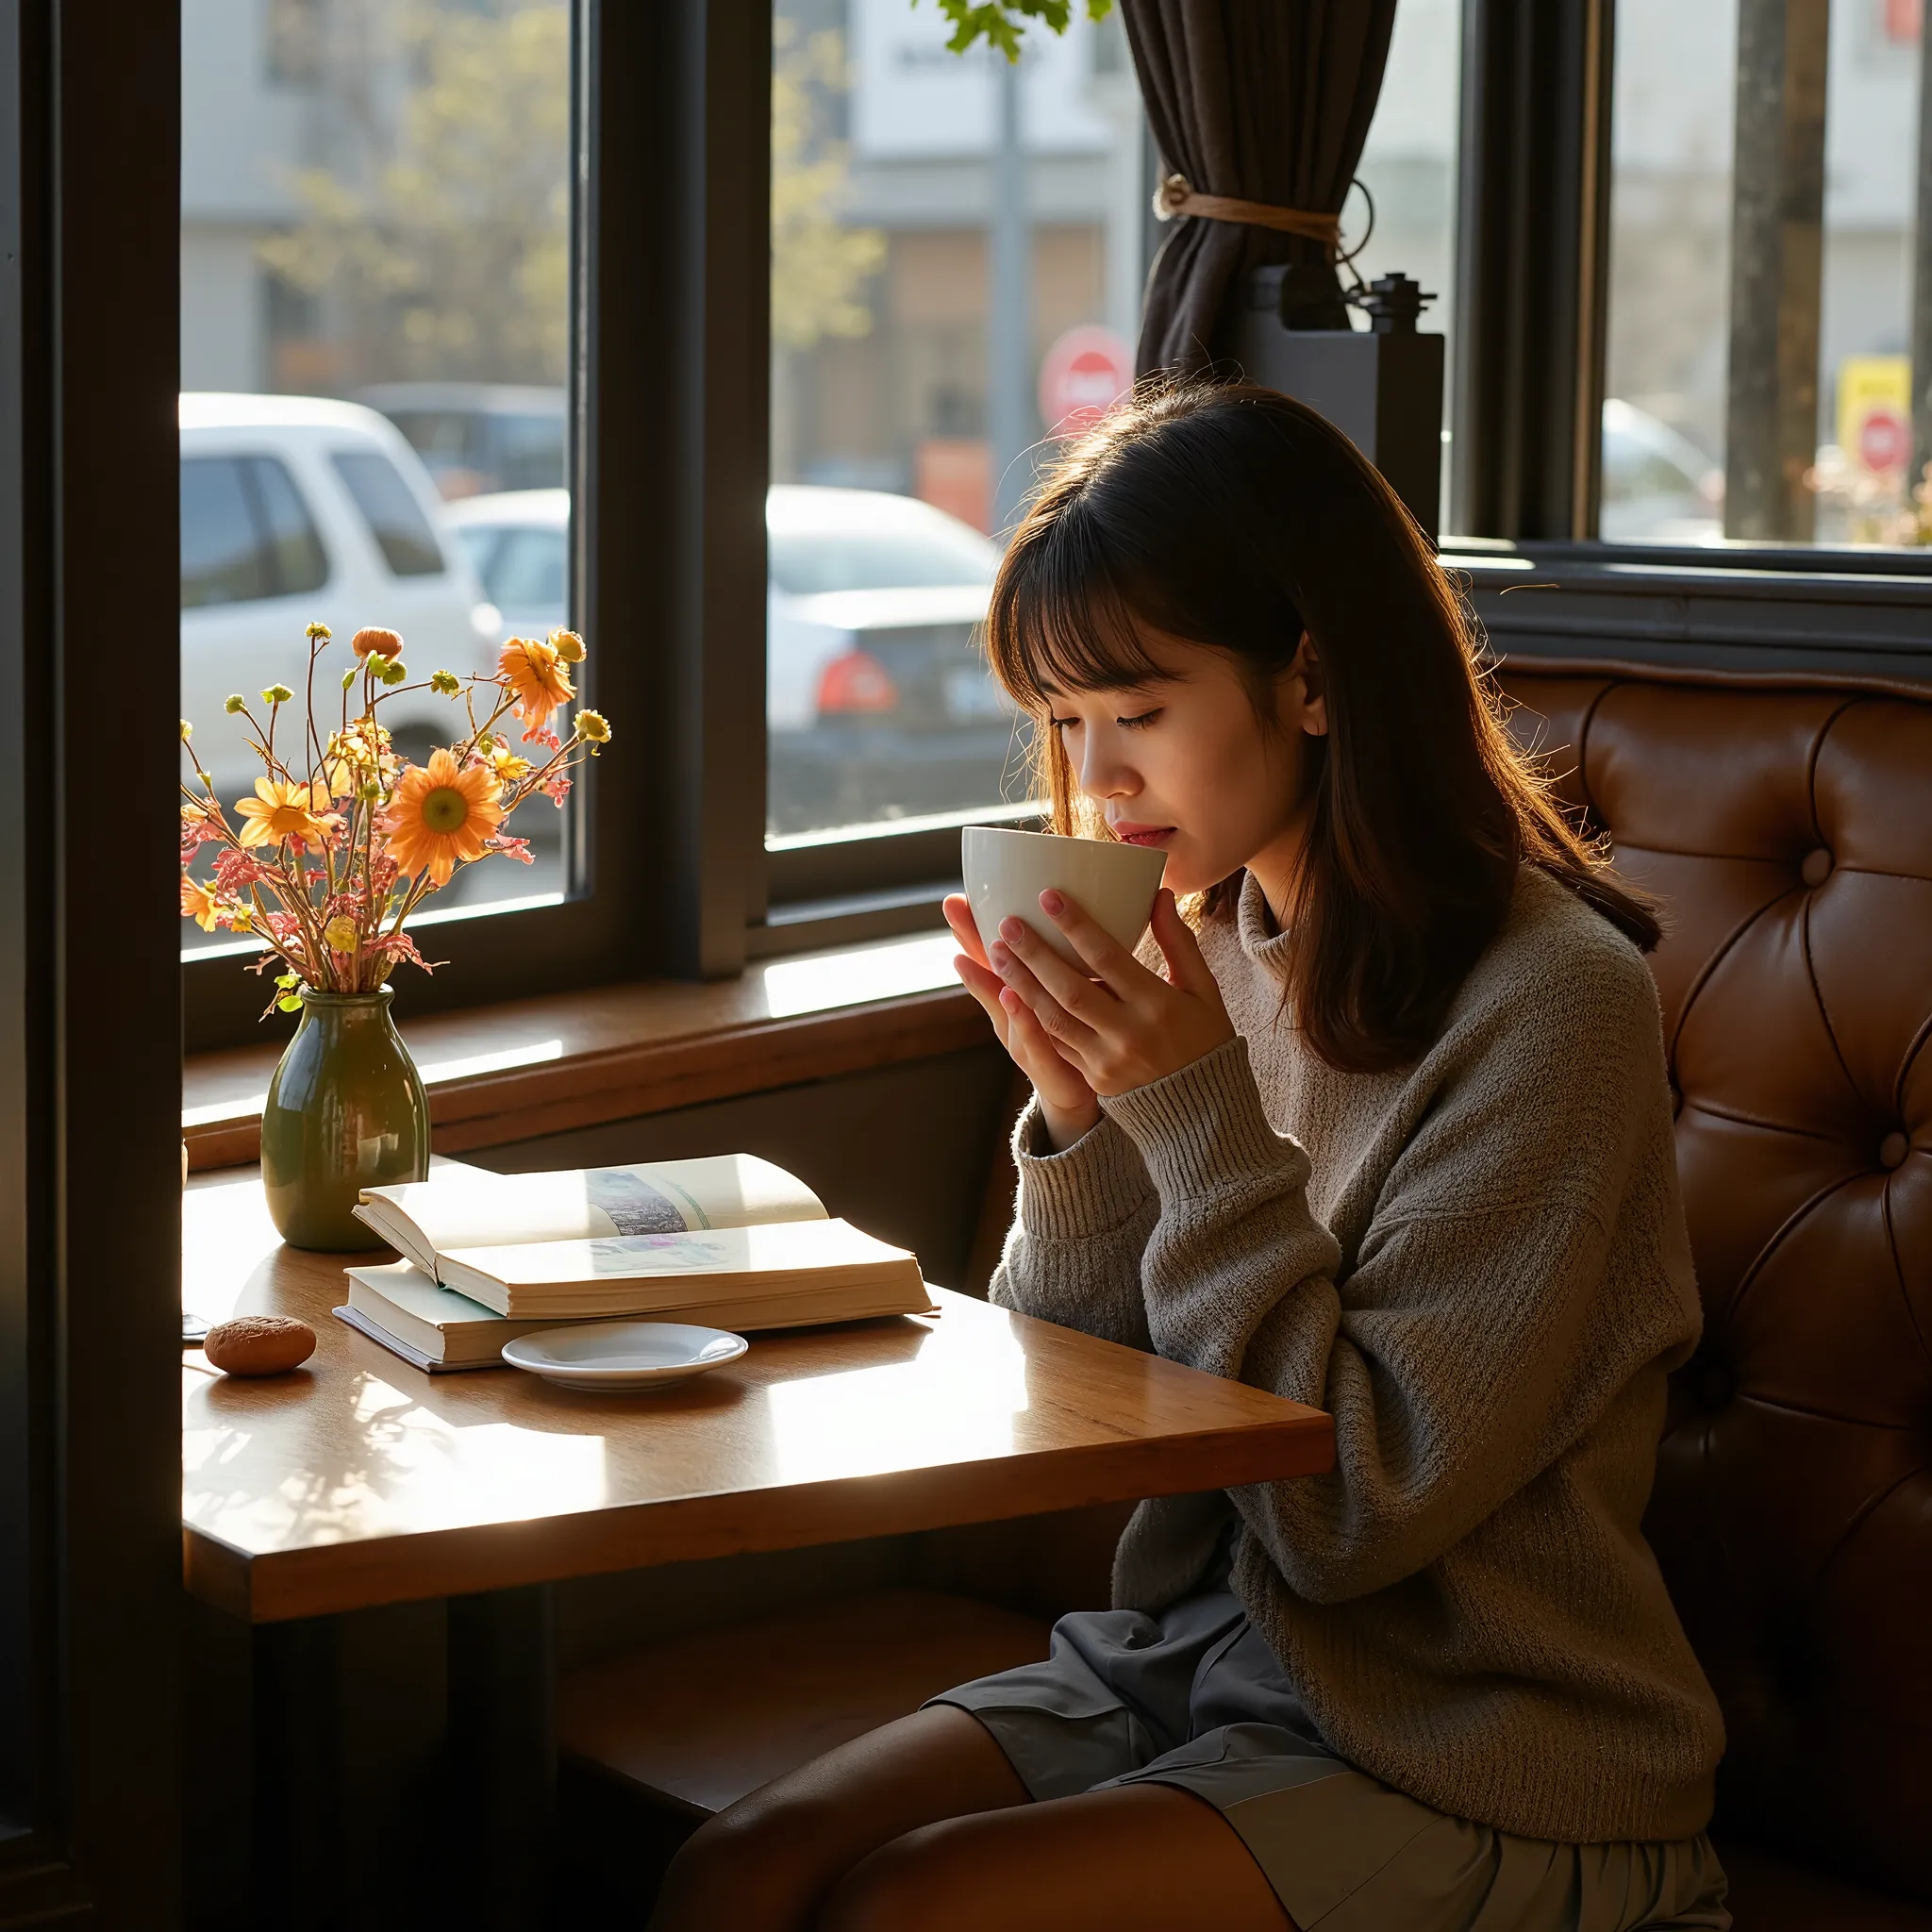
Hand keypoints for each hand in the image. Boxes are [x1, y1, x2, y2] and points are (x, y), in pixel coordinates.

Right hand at [945, 893, 1099, 1148]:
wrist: (1083, 1096)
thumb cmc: (1075, 1038)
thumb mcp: (1061, 995)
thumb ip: (1065, 956)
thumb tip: (1064, 904)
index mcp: (1015, 998)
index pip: (989, 960)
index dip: (972, 931)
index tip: (955, 898)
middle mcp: (1012, 1019)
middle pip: (986, 976)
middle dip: (971, 940)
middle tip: (952, 907)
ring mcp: (1026, 1044)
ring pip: (1003, 1009)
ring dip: (989, 979)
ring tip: (979, 948)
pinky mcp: (1048, 1070)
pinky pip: (1033, 1044)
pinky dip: (1022, 1022)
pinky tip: (1012, 999)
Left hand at [983, 887, 1235, 1098]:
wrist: (1203, 1110)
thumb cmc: (1205, 1039)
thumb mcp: (1203, 990)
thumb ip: (1179, 943)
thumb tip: (1159, 895)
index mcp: (1158, 1004)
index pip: (1109, 958)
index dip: (1076, 926)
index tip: (1048, 897)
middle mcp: (1129, 1033)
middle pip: (1071, 988)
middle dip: (1035, 954)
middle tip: (1007, 924)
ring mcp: (1106, 1059)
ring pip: (1054, 1018)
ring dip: (1022, 984)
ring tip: (996, 954)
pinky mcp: (1092, 1077)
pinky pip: (1055, 1044)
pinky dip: (1030, 1018)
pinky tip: (1009, 994)